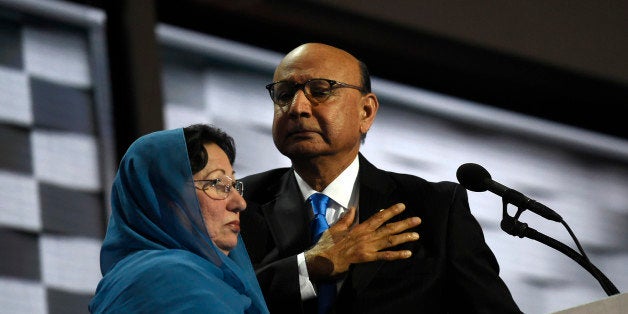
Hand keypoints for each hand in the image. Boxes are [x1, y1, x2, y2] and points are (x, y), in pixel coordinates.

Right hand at [304, 203, 420, 281]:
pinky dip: (397, 255)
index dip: (391, 211)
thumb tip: (353, 208)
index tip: (402, 206)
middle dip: (404, 224)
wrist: (324, 259)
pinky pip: (385, 256)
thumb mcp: (336, 227)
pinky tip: (407, 253)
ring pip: (389, 241)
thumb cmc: (328, 243)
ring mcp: (368, 247)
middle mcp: (367, 236)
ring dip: (404, 238)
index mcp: (360, 227)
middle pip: (389, 228)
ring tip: (416, 235)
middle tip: (417, 220)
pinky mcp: (367, 258)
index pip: (378, 217)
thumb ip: (347, 218)